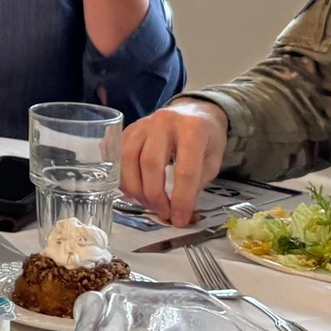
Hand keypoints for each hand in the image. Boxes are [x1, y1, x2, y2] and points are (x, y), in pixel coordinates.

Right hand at [121, 99, 228, 226]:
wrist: (193, 111)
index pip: (184, 170)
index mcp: (192, 129)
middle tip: (163, 213)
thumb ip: (197, 184)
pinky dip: (123, 178)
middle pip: (150, 164)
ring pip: (128, 160)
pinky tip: (134, 192)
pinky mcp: (129, 129)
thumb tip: (180, 213)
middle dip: (154, 196)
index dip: (181, 199)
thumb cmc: (206, 139)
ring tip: (148, 204)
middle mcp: (164, 122)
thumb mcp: (212, 160)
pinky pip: (118, 156)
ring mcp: (143, 124)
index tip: (179, 219)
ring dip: (136, 189)